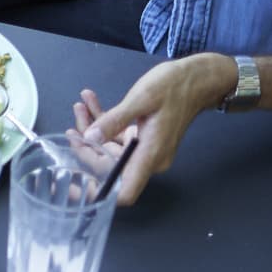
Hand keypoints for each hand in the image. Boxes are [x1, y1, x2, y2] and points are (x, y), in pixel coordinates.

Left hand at [69, 53, 233, 204]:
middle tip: (75, 120)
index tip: (74, 181)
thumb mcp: (141, 99)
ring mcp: (145, 149)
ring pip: (109, 147)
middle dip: (87, 144)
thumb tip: (90, 138)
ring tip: (81, 104)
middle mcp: (148, 158)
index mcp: (150, 156)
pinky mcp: (142, 138)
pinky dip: (104, 121)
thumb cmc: (174, 87)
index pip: (124, 191)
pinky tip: (91, 101)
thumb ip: (114, 120)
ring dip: (92, 126)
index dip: (99, 192)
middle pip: (108, 164)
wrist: (197, 78)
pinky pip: (117, 135)